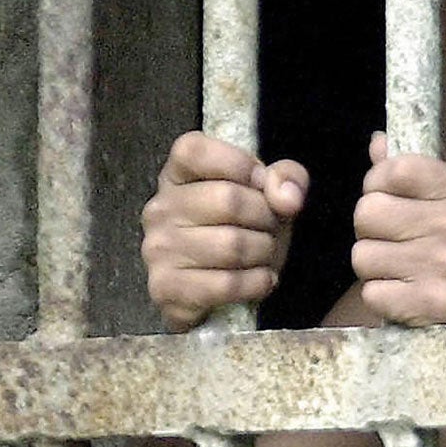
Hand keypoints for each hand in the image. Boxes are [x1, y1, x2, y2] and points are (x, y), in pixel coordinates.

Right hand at [141, 132, 308, 330]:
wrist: (222, 296)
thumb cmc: (244, 235)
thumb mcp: (269, 198)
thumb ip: (286, 178)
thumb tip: (287, 196)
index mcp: (177, 176)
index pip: (195, 150)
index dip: (241, 165)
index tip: (261, 186)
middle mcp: (159, 208)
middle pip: (228, 200)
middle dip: (266, 219)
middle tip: (270, 231)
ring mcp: (158, 249)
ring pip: (232, 246)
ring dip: (264, 254)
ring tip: (264, 257)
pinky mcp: (166, 288)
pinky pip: (226, 284)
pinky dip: (257, 284)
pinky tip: (260, 280)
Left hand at [351, 133, 445, 325]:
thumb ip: (419, 177)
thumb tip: (377, 143)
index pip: (395, 169)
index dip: (378, 187)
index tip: (392, 207)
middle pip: (367, 212)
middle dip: (373, 233)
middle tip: (399, 248)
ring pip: (363, 256)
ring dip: (378, 271)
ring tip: (408, 277)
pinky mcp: (436, 303)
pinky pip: (373, 293)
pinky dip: (385, 302)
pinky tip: (412, 301)